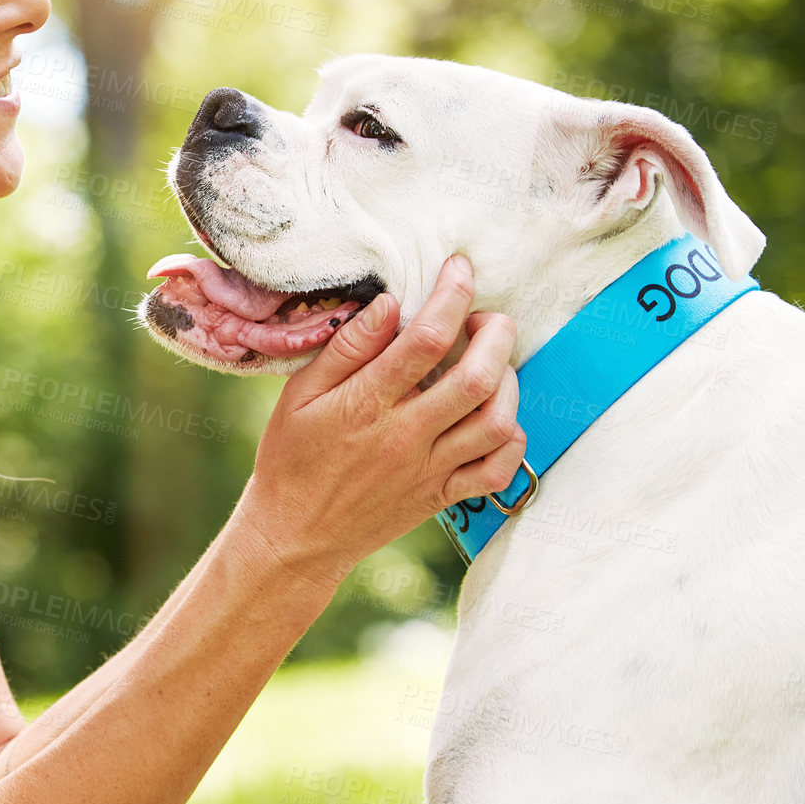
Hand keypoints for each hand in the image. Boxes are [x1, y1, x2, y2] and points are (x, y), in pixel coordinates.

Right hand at [230, 254, 525, 591]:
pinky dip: (512, 439)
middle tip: (486, 317)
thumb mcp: (299, 395)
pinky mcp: (442, 496)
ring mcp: (429, 469)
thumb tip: (389, 304)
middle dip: (496, 333)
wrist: (296, 535)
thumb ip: (346, 349)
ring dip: (508, 382)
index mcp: (366, 404)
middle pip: (476, 378)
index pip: (426, 339)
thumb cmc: (292, 457)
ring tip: (493, 362)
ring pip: (496, 422)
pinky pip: (498, 470)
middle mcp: (404, 436)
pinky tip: (495, 416)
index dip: (452, 295)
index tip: (459, 269)